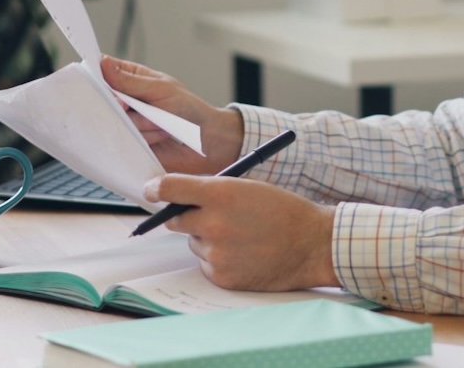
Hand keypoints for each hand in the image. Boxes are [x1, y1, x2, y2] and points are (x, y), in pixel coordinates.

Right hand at [101, 55, 243, 174]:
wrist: (206, 142)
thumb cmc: (189, 109)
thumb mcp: (161, 89)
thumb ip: (131, 81)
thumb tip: (104, 64)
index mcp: (133, 79)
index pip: (104, 71)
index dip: (96, 75)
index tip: (94, 80)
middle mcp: (126, 101)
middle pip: (103, 99)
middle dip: (122, 105)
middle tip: (135, 107)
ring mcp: (126, 123)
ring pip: (114, 121)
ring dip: (140, 124)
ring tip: (160, 124)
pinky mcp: (129, 144)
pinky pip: (122, 142)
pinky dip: (142, 139)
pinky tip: (158, 137)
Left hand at [155, 176, 337, 290]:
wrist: (312, 244)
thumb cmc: (284, 211)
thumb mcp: (248, 187)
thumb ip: (213, 191)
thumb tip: (181, 198)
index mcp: (221, 193)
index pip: (171, 188)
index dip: (157, 188)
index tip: (152, 190)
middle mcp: (213, 224)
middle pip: (175, 219)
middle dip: (187, 215)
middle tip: (208, 215)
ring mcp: (216, 253)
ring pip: (194, 243)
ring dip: (208, 239)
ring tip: (242, 236)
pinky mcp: (221, 276)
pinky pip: (207, 264)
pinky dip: (220, 259)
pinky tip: (244, 253)